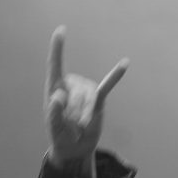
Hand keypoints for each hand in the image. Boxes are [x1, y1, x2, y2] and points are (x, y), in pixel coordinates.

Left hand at [45, 26, 127, 177]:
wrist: (76, 146)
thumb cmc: (60, 135)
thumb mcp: (54, 127)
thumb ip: (53, 112)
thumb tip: (57, 95)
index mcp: (54, 88)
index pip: (55, 65)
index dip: (58, 48)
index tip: (60, 30)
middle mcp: (71, 85)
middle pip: (75, 92)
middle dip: (73, 112)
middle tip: (70, 125)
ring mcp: (86, 90)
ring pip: (89, 96)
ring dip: (85, 113)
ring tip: (80, 124)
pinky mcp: (99, 98)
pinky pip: (107, 85)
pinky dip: (115, 75)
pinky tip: (125, 63)